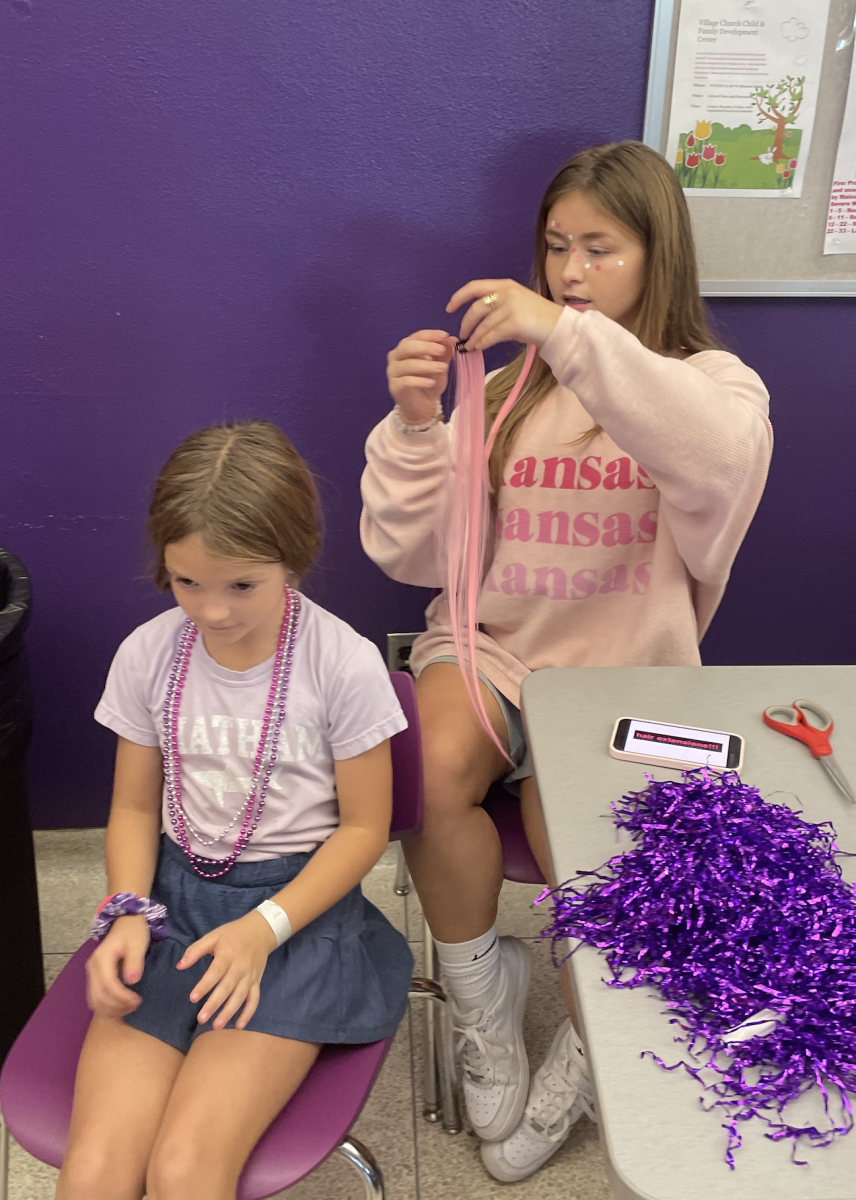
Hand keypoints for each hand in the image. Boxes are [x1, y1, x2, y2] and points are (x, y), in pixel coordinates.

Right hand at [86, 914, 148, 1018]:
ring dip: (111, 1008)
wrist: (126, 922)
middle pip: (99, 996)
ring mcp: (92, 973)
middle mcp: (92, 967)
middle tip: (136, 1004)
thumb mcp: (138, 943)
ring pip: (95, 1000)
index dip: (122, 997)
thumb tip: (131, 982)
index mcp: (101, 959)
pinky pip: (96, 997)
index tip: (137, 1000)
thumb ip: (134, 962)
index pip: (108, 985)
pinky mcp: (95, 977)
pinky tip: (121, 1005)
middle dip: (117, 1005)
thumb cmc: (133, 931)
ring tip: (130, 1006)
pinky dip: (107, 1005)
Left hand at [177, 911, 276, 1030]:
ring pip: (240, 997)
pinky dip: (248, 1013)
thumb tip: (179, 966)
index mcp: (228, 955)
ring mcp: (250, 976)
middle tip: (201, 1019)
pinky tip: (239, 1026)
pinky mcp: (256, 982)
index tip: (192, 998)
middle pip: (227, 988)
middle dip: (214, 1004)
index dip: (204, 985)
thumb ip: (195, 950)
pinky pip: (254, 999)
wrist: (260, 930)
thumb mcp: (214, 936)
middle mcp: (240, 967)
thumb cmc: (233, 934)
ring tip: (216, 1026)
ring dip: (229, 1012)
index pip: (215, 972)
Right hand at [386, 329, 455, 424]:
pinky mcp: (394, 386)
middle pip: (407, 346)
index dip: (430, 335)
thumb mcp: (440, 366)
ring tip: (443, 368)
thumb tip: (452, 339)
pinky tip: (431, 382)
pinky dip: (419, 381)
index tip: (445, 335)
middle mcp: (396, 357)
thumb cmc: (430, 382)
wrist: (423, 406)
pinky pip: (405, 381)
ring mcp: (393, 372)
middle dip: (426, 347)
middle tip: (441, 350)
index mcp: (406, 347)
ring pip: (407, 364)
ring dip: (426, 365)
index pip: (416, 336)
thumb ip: (444, 354)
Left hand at [447, 279, 561, 351]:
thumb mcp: (516, 304)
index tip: (449, 308)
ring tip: (470, 346)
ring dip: (473, 337)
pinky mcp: (515, 322)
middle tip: (462, 335)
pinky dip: (482, 342)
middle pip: (475, 308)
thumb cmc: (538, 318)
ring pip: (483, 324)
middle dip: (466, 323)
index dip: (459, 297)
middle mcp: (507, 292)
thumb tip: (477, 324)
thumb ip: (498, 308)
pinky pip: (492, 335)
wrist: (559, 326)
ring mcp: (511, 306)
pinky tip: (479, 348)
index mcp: (505, 285)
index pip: (475, 287)